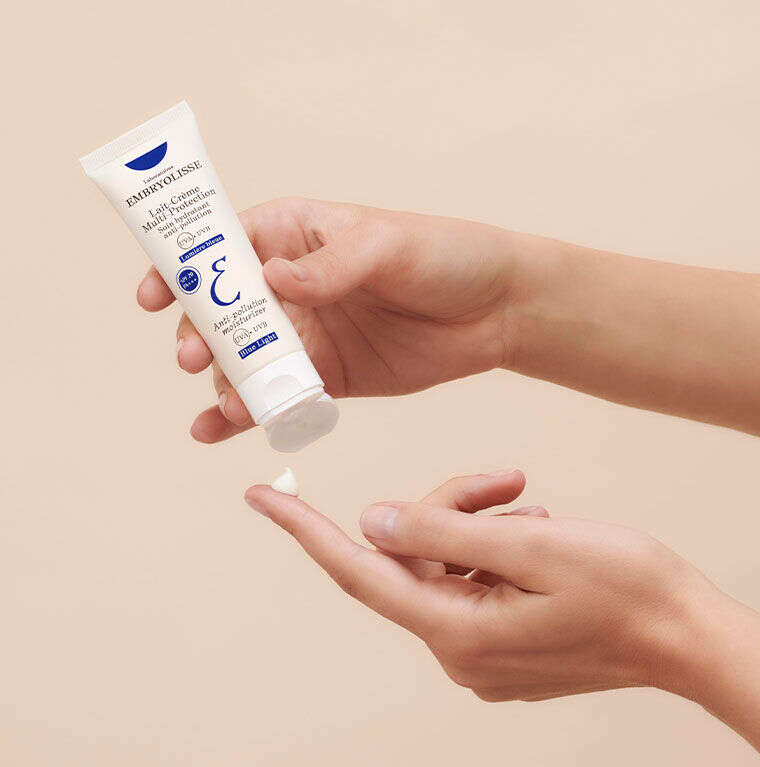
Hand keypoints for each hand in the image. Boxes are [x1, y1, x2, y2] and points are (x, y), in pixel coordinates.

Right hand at [137, 198, 539, 442]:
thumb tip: (274, 282)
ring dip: (222, 380)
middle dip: (199, 334)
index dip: (184, 267)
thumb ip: (331, 267)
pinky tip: (218, 430)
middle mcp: (293, 286)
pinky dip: (247, 413)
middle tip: (191, 357)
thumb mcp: (388, 247)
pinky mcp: (327, 378)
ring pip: (245, 358)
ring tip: (225, 406)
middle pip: (224, 310)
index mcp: (298, 235)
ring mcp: (307, 334)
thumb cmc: (445, 258)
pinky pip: (278, 396)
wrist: (497, 313)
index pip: (226, 245)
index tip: (154, 294)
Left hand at [243, 470, 707, 701]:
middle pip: (416, 556)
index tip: (261, 496)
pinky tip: (534, 532)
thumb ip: (443, 532)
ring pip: (447, 562)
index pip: (359, 571)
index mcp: (457, 632)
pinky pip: (471, 579)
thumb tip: (374, 520)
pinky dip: (491, 546)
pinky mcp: (501, 642)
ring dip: (478, 524)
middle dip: (448, 507)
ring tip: (531, 508)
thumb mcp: (532, 546)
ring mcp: (481, 650)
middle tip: (504, 482)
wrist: (688, 636)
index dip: (306, 530)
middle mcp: (458, 648)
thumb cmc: (624, 590)